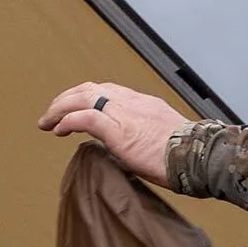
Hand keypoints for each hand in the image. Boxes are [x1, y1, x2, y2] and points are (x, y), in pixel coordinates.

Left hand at [38, 82, 187, 185]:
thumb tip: (131, 149)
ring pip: (83, 97)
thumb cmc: (189, 156)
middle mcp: (132, 103)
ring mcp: (125, 114)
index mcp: (144, 103)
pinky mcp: (119, 130)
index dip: (86, 96)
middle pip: (90, 89)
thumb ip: (145, 137)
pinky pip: (85, 117)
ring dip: (60, 108)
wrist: (200, 157)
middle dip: (67, 99)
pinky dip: (68, 120)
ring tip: (47, 121)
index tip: (74, 107)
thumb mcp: (165, 138)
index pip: (108, 90)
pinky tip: (58, 130)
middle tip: (52, 113)